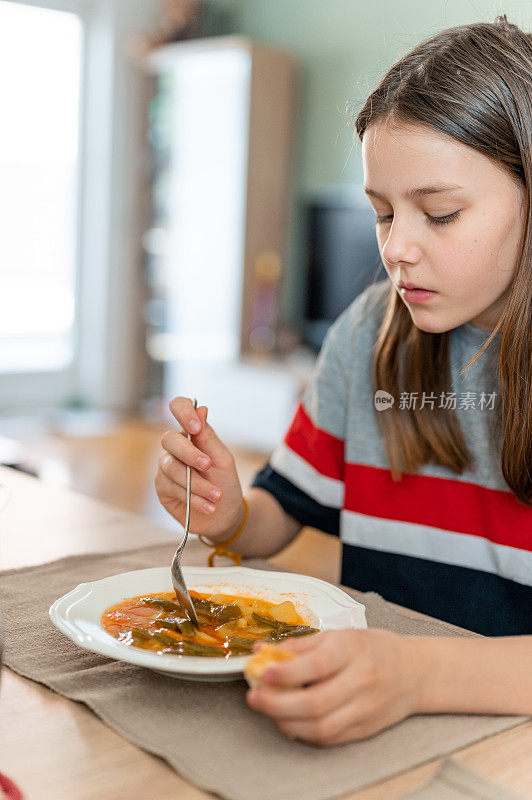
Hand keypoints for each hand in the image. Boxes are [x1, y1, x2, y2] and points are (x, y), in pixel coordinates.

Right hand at [155, 397, 243, 539]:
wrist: (224, 515)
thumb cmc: (224, 482)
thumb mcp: (223, 459)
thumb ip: (209, 437)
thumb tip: (202, 409)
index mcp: (191, 434)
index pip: (179, 408)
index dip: (183, 412)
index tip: (195, 427)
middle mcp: (175, 448)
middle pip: (169, 440)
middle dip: (189, 454)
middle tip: (208, 465)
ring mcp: (165, 468)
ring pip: (172, 468)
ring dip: (197, 484)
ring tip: (216, 496)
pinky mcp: (162, 488)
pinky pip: (172, 488)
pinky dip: (194, 498)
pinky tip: (208, 506)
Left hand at [246, 629, 423, 745]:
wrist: (416, 672)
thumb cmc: (374, 648)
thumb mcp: (339, 635)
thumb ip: (301, 645)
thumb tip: (264, 652)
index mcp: (353, 650)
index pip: (316, 666)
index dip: (286, 673)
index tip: (262, 673)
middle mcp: (361, 681)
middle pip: (315, 703)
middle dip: (278, 704)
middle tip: (255, 698)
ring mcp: (365, 709)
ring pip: (321, 727)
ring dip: (288, 722)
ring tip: (269, 711)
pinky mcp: (365, 730)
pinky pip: (330, 738)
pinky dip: (305, 733)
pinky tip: (290, 722)